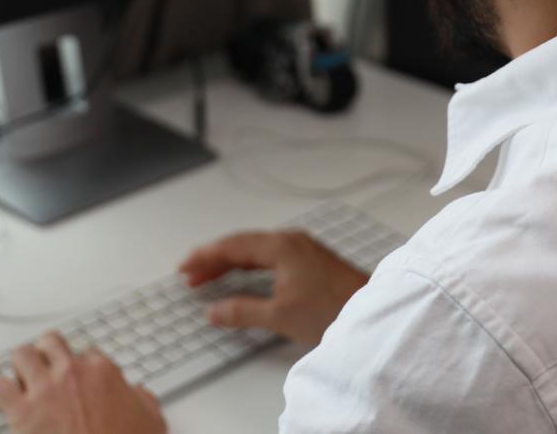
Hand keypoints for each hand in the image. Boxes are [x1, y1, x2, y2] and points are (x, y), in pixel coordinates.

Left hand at [0, 331, 165, 433]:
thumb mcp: (151, 420)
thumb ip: (143, 400)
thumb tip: (140, 394)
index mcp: (102, 371)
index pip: (86, 353)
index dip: (80, 369)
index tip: (78, 383)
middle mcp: (72, 373)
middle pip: (50, 342)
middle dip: (46, 355)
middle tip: (46, 372)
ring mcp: (45, 390)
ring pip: (21, 355)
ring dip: (21, 368)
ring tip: (24, 384)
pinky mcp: (22, 412)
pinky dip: (2, 393)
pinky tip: (9, 404)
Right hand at [178, 229, 368, 345]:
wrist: (372, 311)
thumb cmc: (332, 310)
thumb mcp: (280, 315)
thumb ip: (242, 311)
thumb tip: (214, 311)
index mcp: (280, 246)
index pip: (232, 246)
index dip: (204, 256)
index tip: (184, 268)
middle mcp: (291, 241)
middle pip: (242, 245)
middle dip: (214, 259)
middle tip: (191, 276)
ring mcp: (302, 248)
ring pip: (256, 251)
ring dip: (231, 263)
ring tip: (209, 279)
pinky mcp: (310, 260)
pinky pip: (270, 256)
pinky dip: (250, 266)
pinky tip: (243, 279)